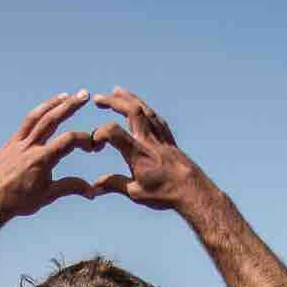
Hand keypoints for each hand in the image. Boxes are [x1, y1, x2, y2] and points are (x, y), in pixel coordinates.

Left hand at [0, 92, 101, 220]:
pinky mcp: (10, 143)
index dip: (84, 139)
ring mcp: (18, 143)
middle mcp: (29, 147)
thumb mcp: (48, 196)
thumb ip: (70, 187)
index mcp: (41, 160)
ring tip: (66, 96)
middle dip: (70, 106)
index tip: (93, 145)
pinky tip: (46, 111)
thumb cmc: (19, 201)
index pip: (68, 141)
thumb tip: (92, 191)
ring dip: (52, 103)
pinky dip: (38, 114)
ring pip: (36, 116)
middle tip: (84, 95)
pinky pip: (26, 123)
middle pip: (52, 119)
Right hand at [79, 88, 213, 212]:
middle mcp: (149, 140)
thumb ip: (114, 184)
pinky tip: (140, 106)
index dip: (99, 133)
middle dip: (113, 101)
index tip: (94, 145)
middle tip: (97, 99)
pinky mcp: (169, 139)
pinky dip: (145, 108)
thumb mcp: (136, 193)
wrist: (194, 191)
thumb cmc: (166, 194)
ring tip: (116, 91)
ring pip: (145, 109)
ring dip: (128, 98)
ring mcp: (160, 137)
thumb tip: (93, 187)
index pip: (114, 132)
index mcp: (138, 154)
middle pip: (131, 110)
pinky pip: (156, 117)